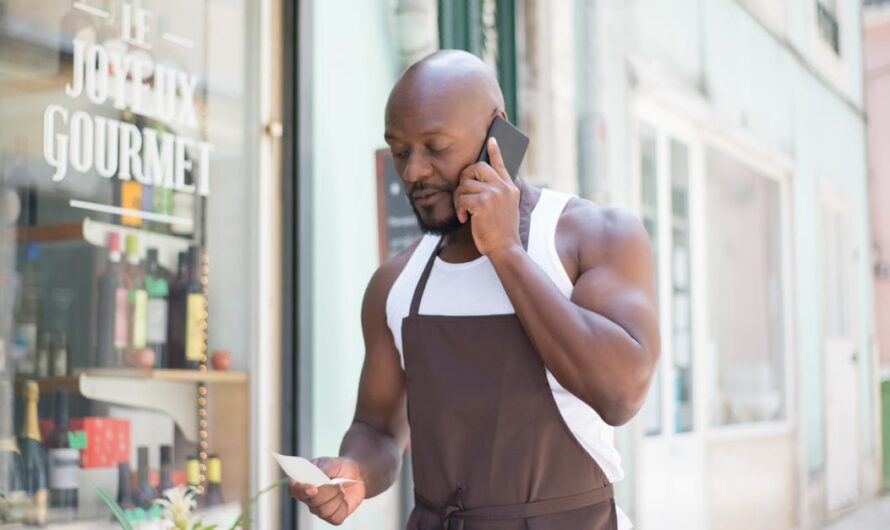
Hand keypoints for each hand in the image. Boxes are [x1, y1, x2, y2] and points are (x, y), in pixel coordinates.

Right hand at [288, 457, 365, 524]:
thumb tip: (318, 478)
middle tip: (337, 482)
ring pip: (324, 511)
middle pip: (312, 502)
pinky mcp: (332, 517)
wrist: (356, 475)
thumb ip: (323, 469)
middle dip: (328, 491)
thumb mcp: (332, 462)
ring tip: (341, 488)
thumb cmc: (340, 467)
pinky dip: (343, 506)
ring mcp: (319, 509)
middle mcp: (309, 498)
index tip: (313, 488)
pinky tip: (344, 499)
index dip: (300, 491)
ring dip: (337, 497)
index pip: (293, 489)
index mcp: (304, 482)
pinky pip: (335, 518)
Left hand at [454, 137, 521, 255]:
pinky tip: (463, 218)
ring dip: (459, 199)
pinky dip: (459, 209)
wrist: (505, 247)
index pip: (501, 164)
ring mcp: (494, 193)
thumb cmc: (501, 231)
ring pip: (465, 185)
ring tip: (463, 211)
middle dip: (464, 176)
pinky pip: (462, 198)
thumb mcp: (506, 208)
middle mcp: (503, 187)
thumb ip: (498, 193)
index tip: (491, 139)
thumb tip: (477, 182)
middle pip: (478, 167)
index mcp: (510, 188)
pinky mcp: (483, 203)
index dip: (495, 151)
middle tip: (462, 189)